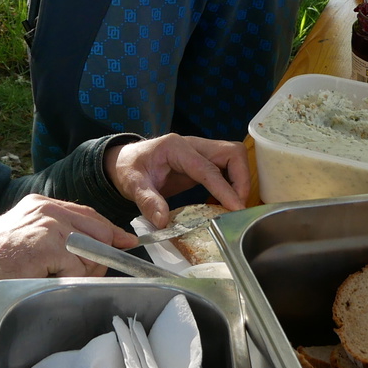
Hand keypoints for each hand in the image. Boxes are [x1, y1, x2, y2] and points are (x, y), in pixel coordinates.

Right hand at [0, 195, 137, 279]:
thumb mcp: (27, 239)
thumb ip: (57, 237)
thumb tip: (94, 252)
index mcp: (41, 204)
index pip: (87, 214)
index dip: (108, 230)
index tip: (124, 241)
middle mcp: (47, 208)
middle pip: (97, 229)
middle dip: (98, 257)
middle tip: (79, 274)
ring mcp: (49, 224)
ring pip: (91, 250)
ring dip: (81, 271)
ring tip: (53, 276)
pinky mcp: (49, 243)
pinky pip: (78, 267)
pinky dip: (67, 278)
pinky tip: (45, 277)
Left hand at [106, 134, 250, 227]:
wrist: (125, 161)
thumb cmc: (129, 168)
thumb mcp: (132, 184)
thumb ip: (147, 200)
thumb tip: (163, 221)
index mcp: (177, 147)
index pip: (208, 168)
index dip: (225, 188)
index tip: (236, 208)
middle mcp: (193, 145)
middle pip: (232, 153)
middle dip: (241, 179)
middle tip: (237, 207)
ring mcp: (200, 152)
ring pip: (234, 158)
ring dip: (239, 181)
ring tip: (233, 206)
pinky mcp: (203, 162)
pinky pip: (227, 169)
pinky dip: (231, 184)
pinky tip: (223, 203)